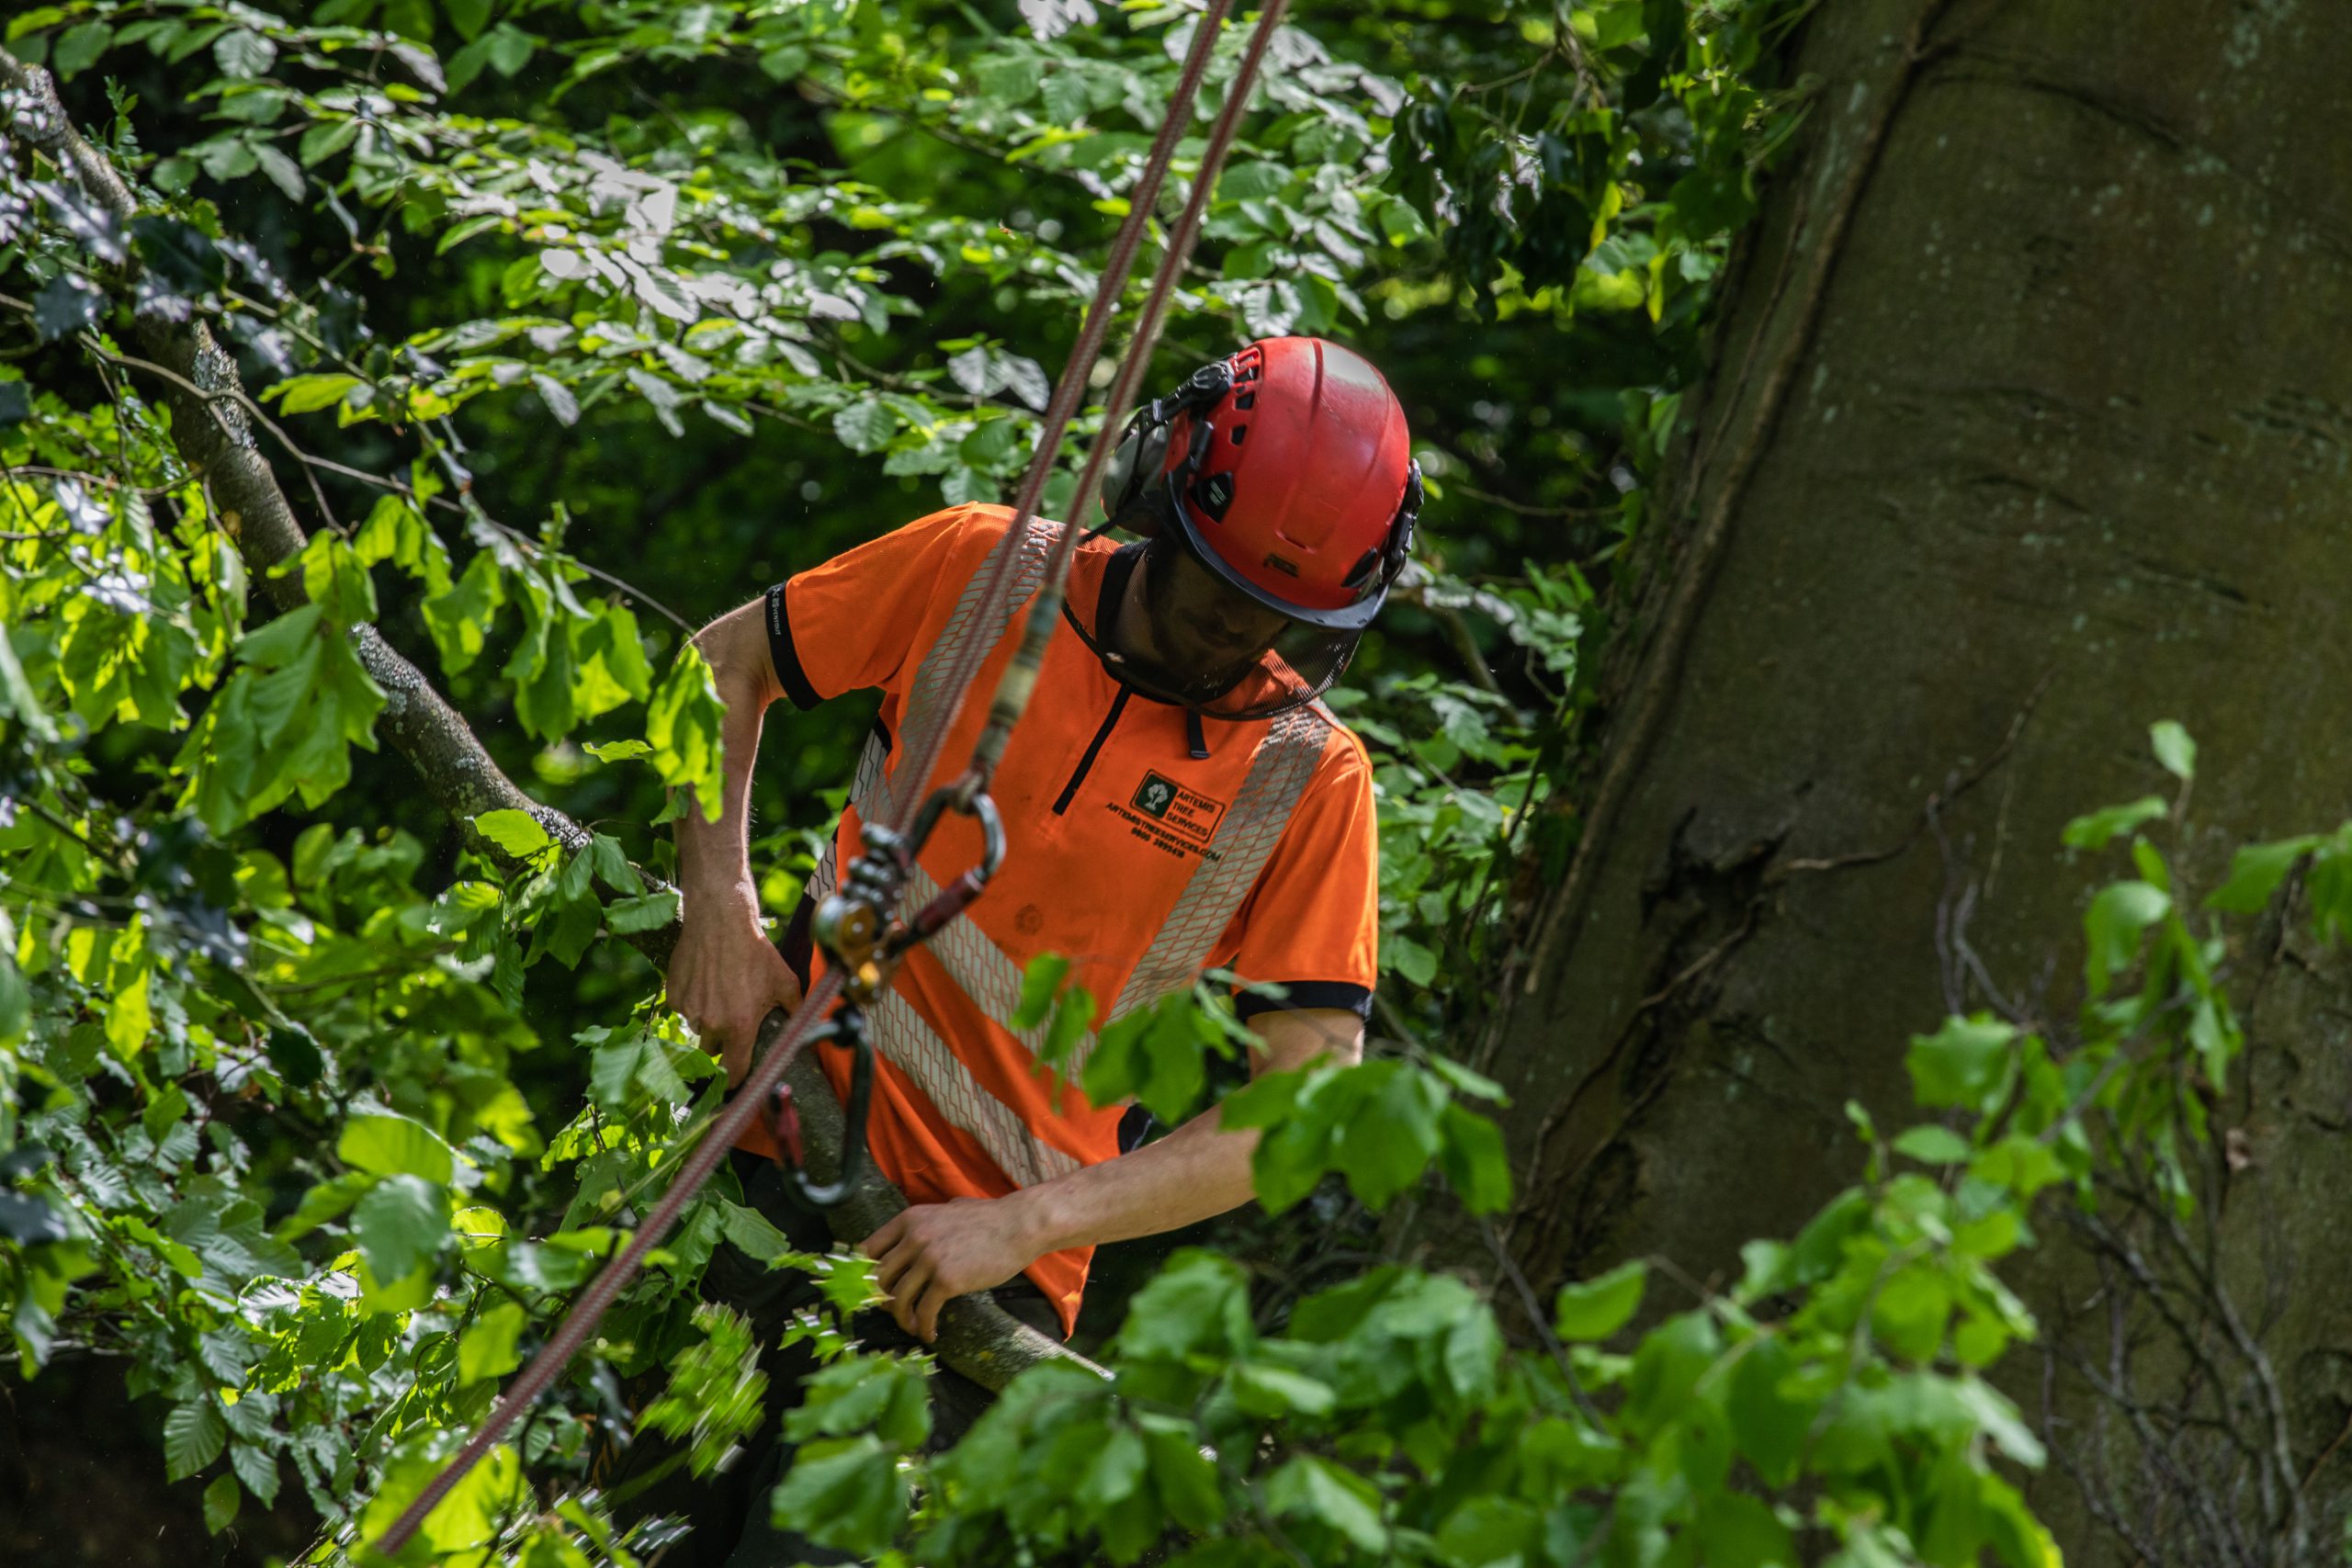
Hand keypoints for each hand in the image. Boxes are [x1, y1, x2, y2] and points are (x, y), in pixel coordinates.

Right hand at [665, 889, 801, 1085]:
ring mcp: (690, 1009)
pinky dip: (693, 1002)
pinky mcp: (674, 995)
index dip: (737, 1080)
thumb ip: (796, 1012)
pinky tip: (706, 981)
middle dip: (723, 1043)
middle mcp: (712, 1023)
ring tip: (722, 993)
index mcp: (740, 1026)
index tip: (738, 1083)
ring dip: (708, 1021)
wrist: (721, 921)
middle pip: (713, 1050)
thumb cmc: (756, 951)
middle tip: (733, 1021)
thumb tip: (805, 1032)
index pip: (735, 1071)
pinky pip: (683, 1009)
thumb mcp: (785, 982)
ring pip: (698, 1028)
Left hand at [859, 1197, 1041, 1342]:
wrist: (1019, 1226)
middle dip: (881, 1299)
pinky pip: (924, 1311)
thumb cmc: (989, 1219)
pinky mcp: (947, 1280)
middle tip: (891, 1311)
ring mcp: (929, 1259)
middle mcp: (914, 1238)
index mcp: (910, 1220)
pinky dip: (923, 1327)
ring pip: (898, 1298)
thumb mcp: (949, 1211)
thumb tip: (916, 1236)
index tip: (868, 1290)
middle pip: (878, 1277)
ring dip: (901, 1318)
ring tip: (913, 1326)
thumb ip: (927, 1223)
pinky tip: (930, 1333)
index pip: (868, 1249)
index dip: (862, 1274)